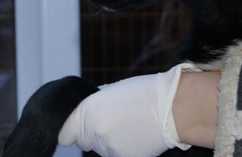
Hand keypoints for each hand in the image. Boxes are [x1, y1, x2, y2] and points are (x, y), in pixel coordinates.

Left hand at [58, 63, 199, 156]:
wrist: (174, 106)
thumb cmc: (148, 93)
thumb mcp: (115, 91)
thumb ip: (96, 105)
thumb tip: (85, 116)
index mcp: (90, 109)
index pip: (66, 132)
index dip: (73, 128)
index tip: (79, 127)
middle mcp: (95, 130)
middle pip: (85, 141)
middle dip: (97, 133)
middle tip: (118, 121)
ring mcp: (108, 148)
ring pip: (103, 149)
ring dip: (114, 141)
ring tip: (134, 125)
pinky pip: (119, 155)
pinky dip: (127, 148)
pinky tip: (140, 135)